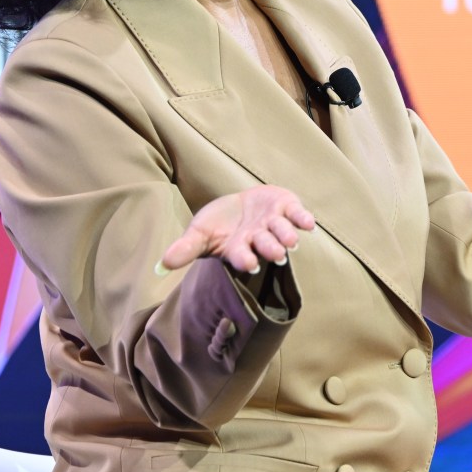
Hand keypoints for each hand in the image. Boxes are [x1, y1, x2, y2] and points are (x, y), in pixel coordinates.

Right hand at [158, 185, 315, 274]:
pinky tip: (310, 223)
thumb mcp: (199, 233)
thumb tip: (161, 265)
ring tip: (291, 241)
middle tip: (278, 254)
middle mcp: (259, 238)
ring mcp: (274, 223)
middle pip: (267, 246)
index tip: (250, 264)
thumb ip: (185, 248)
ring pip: (283, 232)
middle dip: (271, 249)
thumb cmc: (218, 224)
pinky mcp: (286, 207)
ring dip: (287, 235)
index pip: (242, 257)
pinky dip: (303, 218)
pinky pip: (297, 214)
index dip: (246, 259)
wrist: (238, 206)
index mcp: (239, 248)